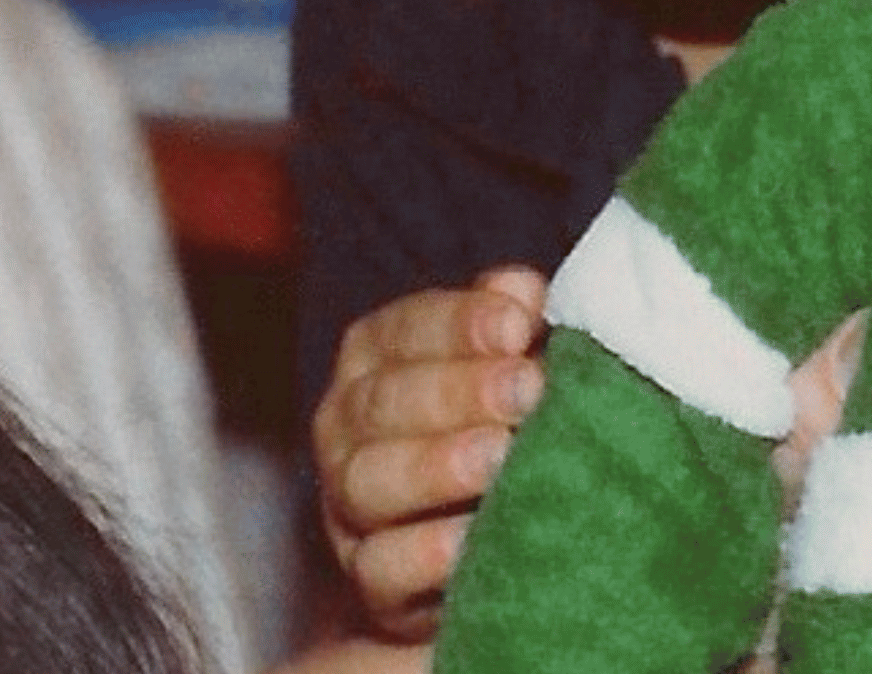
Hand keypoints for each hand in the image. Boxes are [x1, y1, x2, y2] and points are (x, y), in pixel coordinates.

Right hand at [310, 268, 548, 639]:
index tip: (520, 326)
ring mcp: (349, 507)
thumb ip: (508, 321)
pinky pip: (380, 568)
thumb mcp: (502, 361)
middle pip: (385, 403)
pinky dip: (423, 554)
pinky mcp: (369, 582)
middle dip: (458, 392)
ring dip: (436, 467)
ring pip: (369, 482)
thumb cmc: (496, 422)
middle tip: (526, 390)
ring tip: (500, 457)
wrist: (480, 534)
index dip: (461, 323)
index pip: (406, 329)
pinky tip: (471, 538)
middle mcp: (346, 427)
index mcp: (373, 359)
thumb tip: (523, 290)